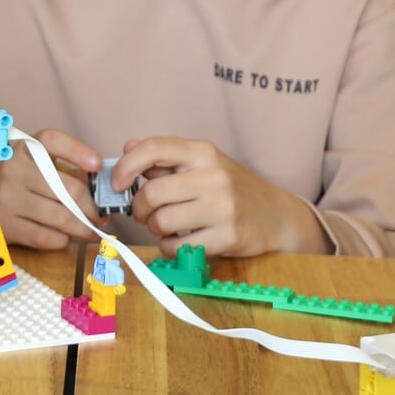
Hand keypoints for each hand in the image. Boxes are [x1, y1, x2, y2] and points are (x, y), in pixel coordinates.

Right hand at [0, 128, 101, 249]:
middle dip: (93, 207)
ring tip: (89, 229)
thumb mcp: (36, 166)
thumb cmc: (18, 182)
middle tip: (100, 216)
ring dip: (83, 227)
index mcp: (24, 148)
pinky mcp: (7, 225)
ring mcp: (9, 198)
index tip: (97, 165)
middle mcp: (14, 169)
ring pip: (62, 218)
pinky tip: (63, 236)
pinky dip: (63, 239)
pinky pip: (48, 237)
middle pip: (69, 189)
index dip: (78, 152)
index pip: (52, 141)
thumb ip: (67, 171)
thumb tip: (100, 192)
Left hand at [113, 137, 327, 256]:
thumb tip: (127, 147)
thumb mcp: (203, 164)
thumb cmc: (232, 188)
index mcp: (203, 152)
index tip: (117, 183)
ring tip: (166, 225)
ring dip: (155, 229)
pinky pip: (178, 247)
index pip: (154, 148)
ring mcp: (223, 207)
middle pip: (153, 192)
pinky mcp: (228, 236)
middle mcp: (214, 176)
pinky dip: (169, 247)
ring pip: (162, 221)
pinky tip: (180, 241)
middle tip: (145, 213)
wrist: (277, 215)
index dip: (126, 165)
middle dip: (140, 207)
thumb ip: (165, 158)